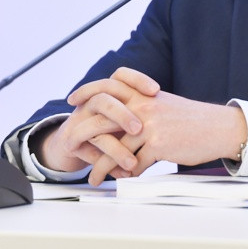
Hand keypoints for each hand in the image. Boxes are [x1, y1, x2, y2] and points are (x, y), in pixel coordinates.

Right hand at [37, 67, 159, 178]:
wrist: (71, 144)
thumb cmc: (105, 129)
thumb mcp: (124, 119)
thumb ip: (143, 115)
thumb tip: (175, 119)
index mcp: (106, 92)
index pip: (120, 76)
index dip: (137, 80)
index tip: (156, 90)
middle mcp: (91, 102)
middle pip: (105, 97)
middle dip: (123, 113)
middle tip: (140, 129)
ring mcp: (80, 120)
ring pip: (96, 125)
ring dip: (116, 145)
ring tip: (133, 161)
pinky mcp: (72, 140)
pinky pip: (89, 149)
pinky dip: (107, 162)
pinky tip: (122, 172)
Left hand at [77, 81, 247, 185]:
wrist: (217, 127)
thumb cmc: (191, 119)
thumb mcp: (164, 104)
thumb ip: (141, 107)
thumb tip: (121, 119)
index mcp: (143, 94)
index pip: (108, 86)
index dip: (88, 91)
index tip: (74, 100)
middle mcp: (144, 106)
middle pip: (102, 121)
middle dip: (83, 136)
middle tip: (71, 146)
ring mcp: (150, 126)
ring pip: (115, 149)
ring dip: (102, 167)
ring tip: (94, 177)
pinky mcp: (159, 145)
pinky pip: (134, 164)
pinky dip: (126, 175)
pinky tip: (122, 181)